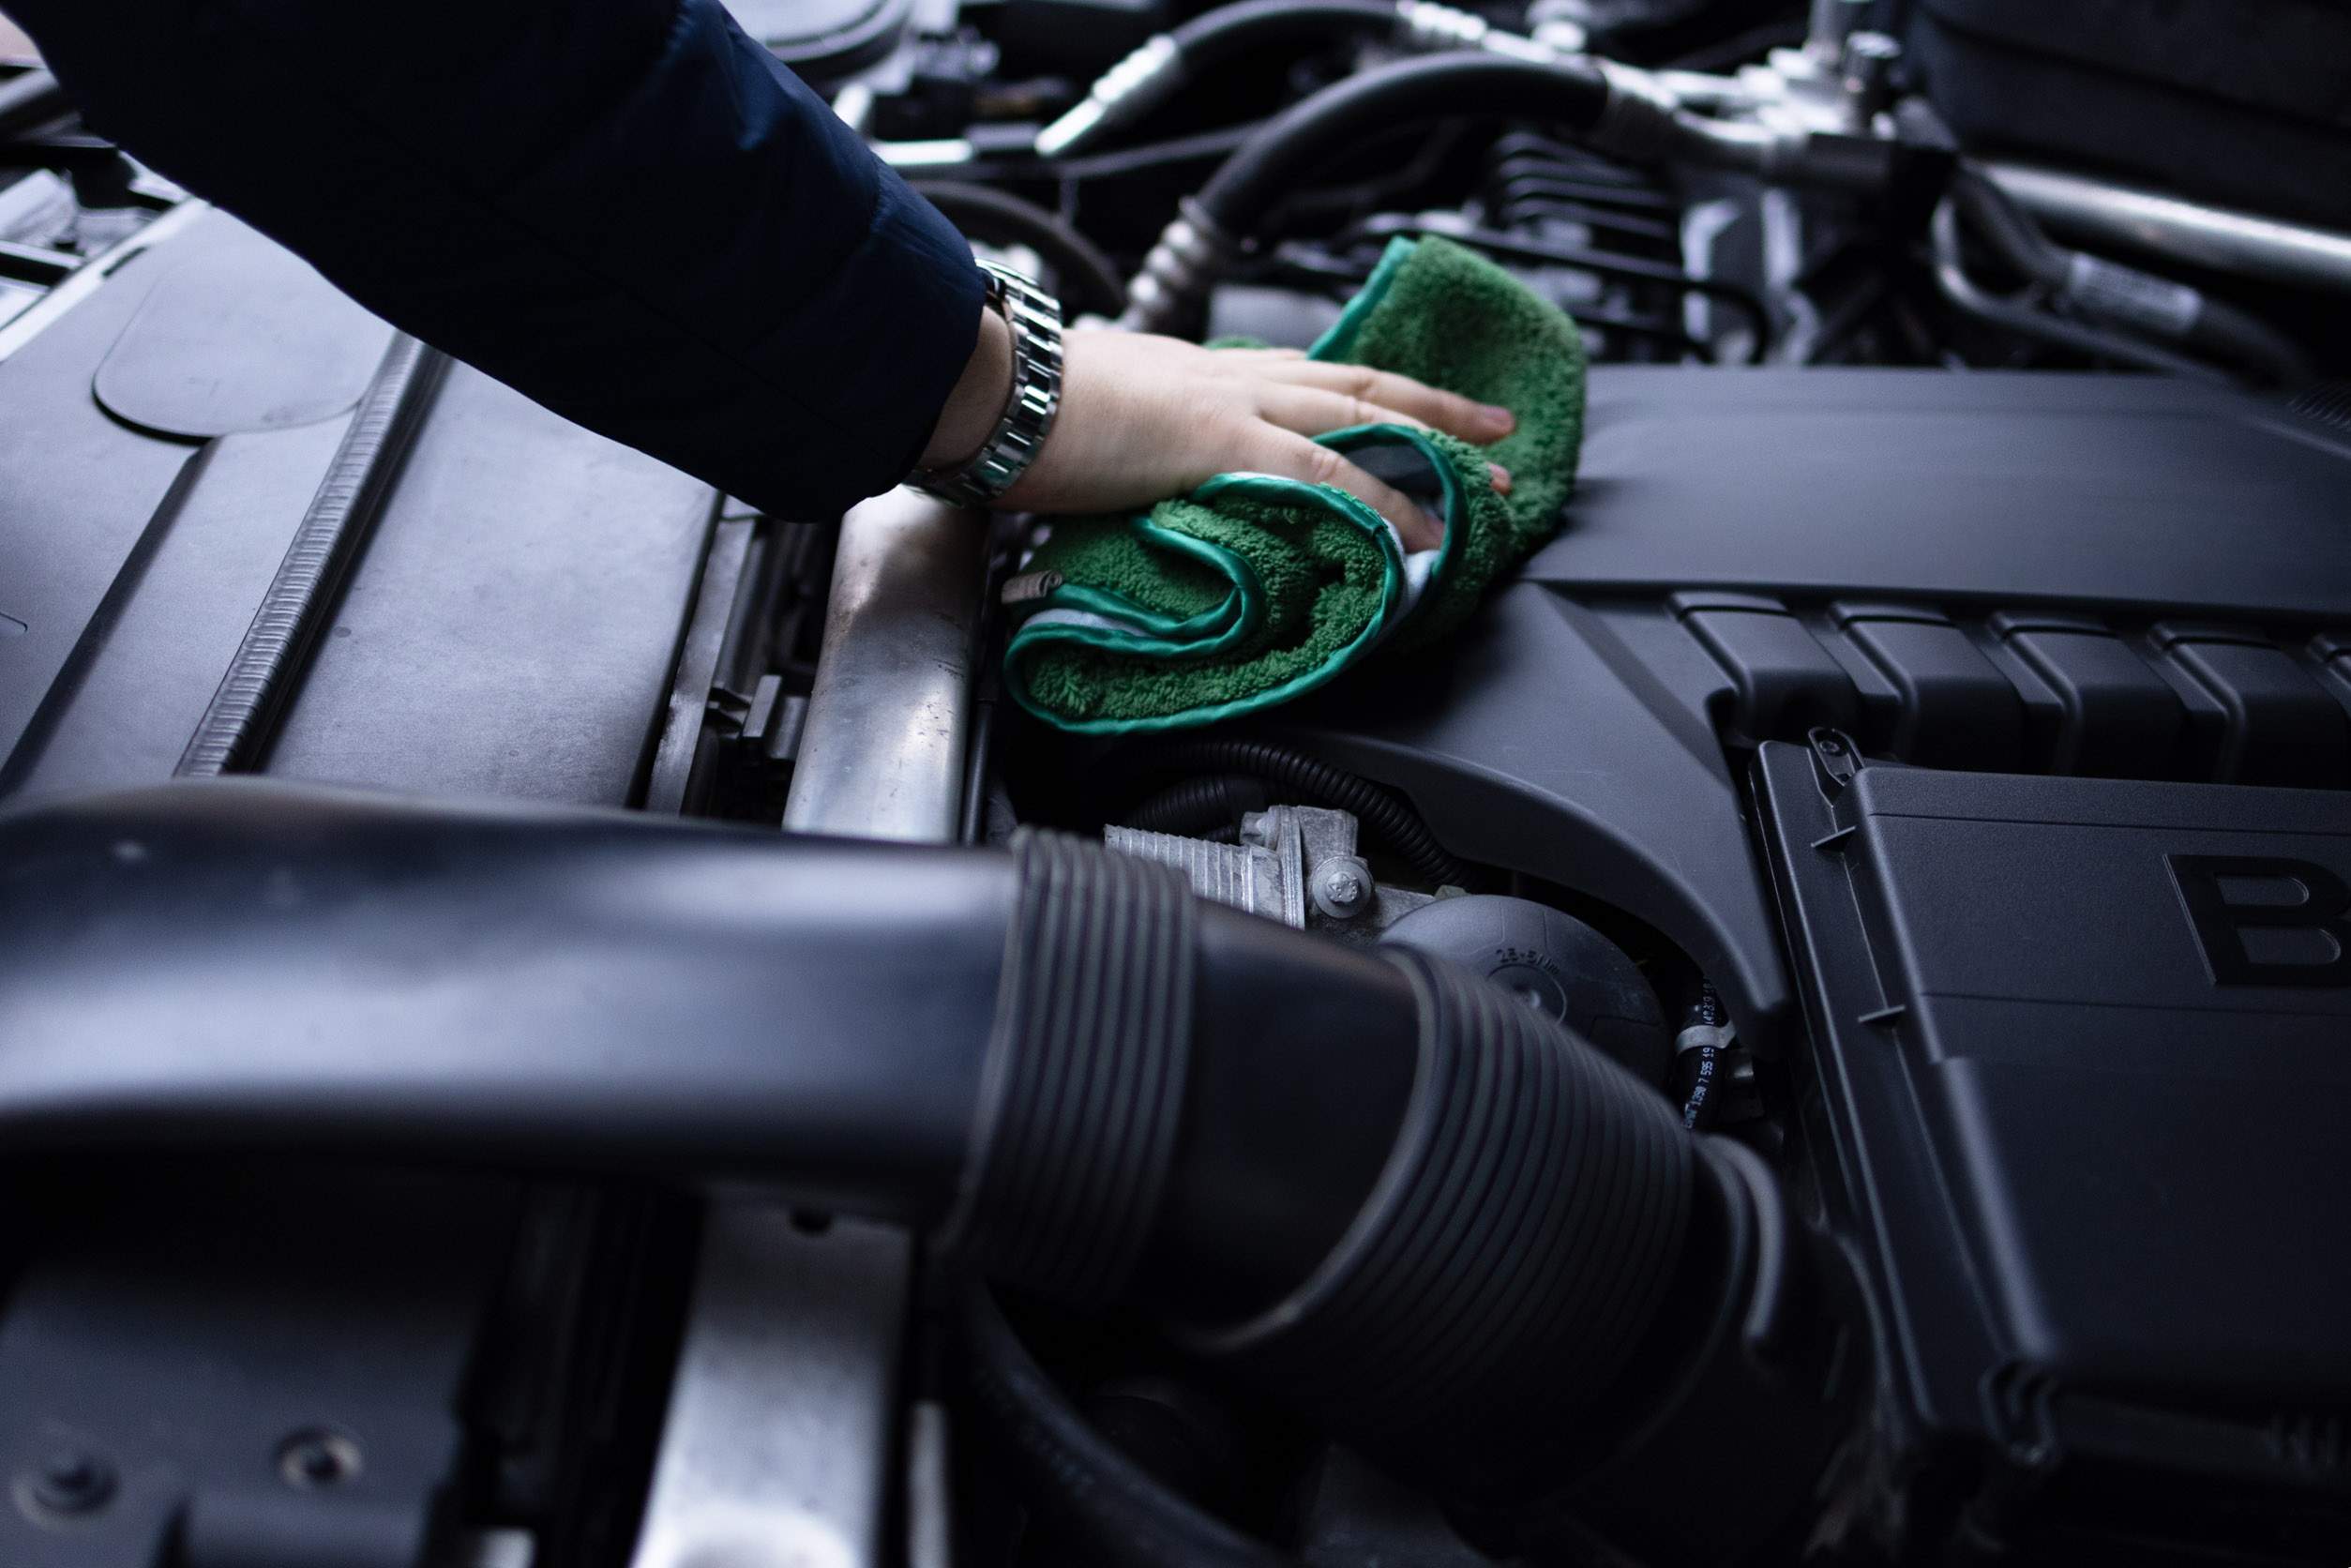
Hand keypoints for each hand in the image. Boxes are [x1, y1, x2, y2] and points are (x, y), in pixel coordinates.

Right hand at [921, 320, 1512, 551]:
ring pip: (1364, 415)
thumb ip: (1118, 449)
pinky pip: (1329, 475)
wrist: (982, 390)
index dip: (1352, 392)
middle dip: (1431, 404)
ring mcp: (1231, 403)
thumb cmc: (1009, 412)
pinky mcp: (1224, 443)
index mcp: (1190, 371)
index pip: (1294, 374)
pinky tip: (1428, 530)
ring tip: (1499, 479)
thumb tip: (1114, 479)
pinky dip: (1386, 502)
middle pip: (1355, 380)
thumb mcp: (1081, 425)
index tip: (1394, 403)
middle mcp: (1225, 374)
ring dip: (1440, 446)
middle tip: (1494, 426)